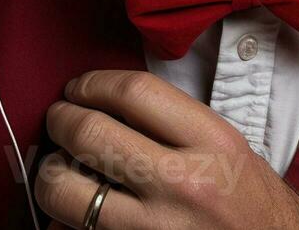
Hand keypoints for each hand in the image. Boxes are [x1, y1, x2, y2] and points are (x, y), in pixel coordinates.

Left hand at [34, 69, 298, 228]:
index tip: (80, 87)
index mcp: (212, 143)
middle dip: (60, 120)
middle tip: (59, 118)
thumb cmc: (249, 203)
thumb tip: (103, 105)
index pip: (135, 93)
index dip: (94, 83)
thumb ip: (171, 124)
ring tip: (60, 167)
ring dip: (50, 173)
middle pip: (91, 135)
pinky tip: (76, 211)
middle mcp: (184, 185)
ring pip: (66, 192)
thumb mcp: (225, 147)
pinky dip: (64, 220)